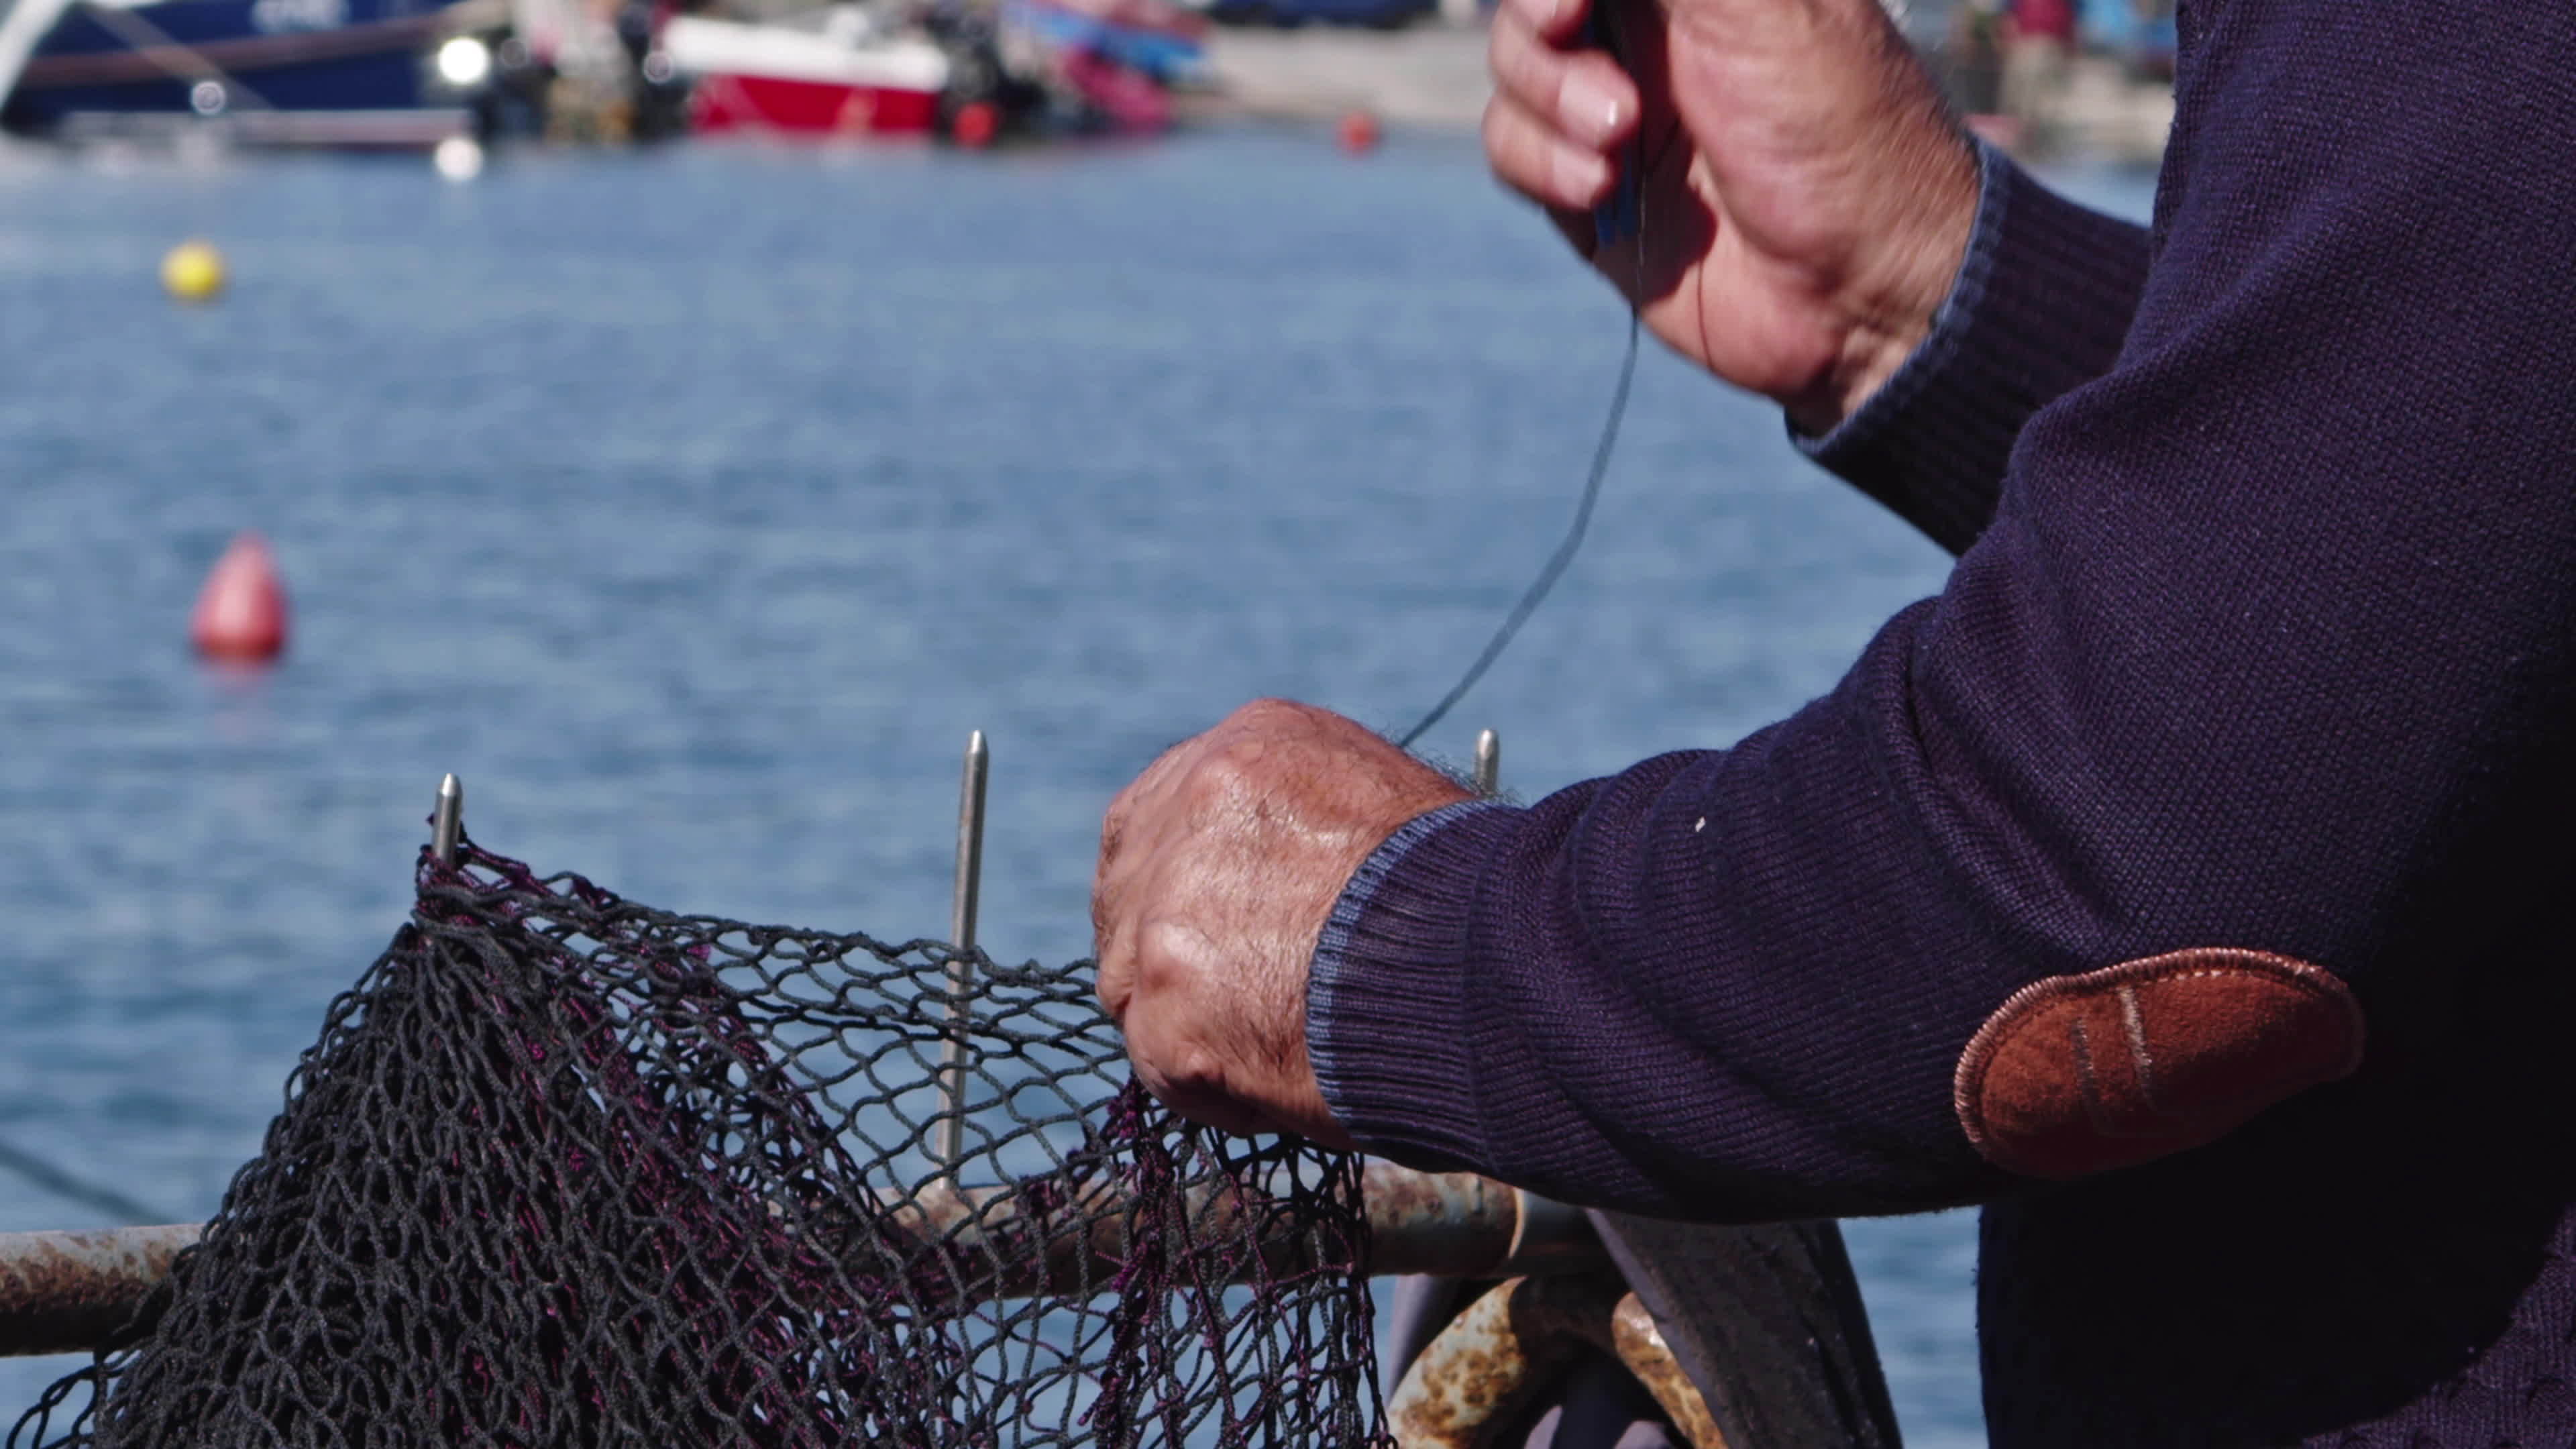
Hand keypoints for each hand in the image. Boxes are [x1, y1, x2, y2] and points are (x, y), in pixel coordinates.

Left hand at [1092, 700, 1472, 1145]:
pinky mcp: (1168, 997)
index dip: (1176, 879)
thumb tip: (1287, 882)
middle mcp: (1193, 804)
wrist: (1495, 961)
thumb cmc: (1471, 902)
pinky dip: (1214, 1085)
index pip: (1161, 813)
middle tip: (1224, 999)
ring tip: (1282, 1045)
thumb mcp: (1387, 809)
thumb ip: (1306, 829)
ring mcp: (1168, 903)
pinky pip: (1161, 1060)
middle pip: (1127, 889)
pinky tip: (1283, 1083)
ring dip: (1190, 1019)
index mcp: (1250, 747)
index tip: (1201, 925)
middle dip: (1163, 947)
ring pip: (1131, 976)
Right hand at [1484, 0, 1978, 431]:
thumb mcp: (1767, 10)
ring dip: (1548, 96)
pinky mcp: (1586, 188)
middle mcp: (1653, 33)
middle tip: (1568, 26)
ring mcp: (1613, 107)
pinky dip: (1542, 163)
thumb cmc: (1839, 134)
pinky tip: (1601, 189)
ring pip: (1512, 69)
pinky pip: (1512, 150)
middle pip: (1534, 1)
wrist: (1855, 291)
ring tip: (1618, 134)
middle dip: (1538, 17)